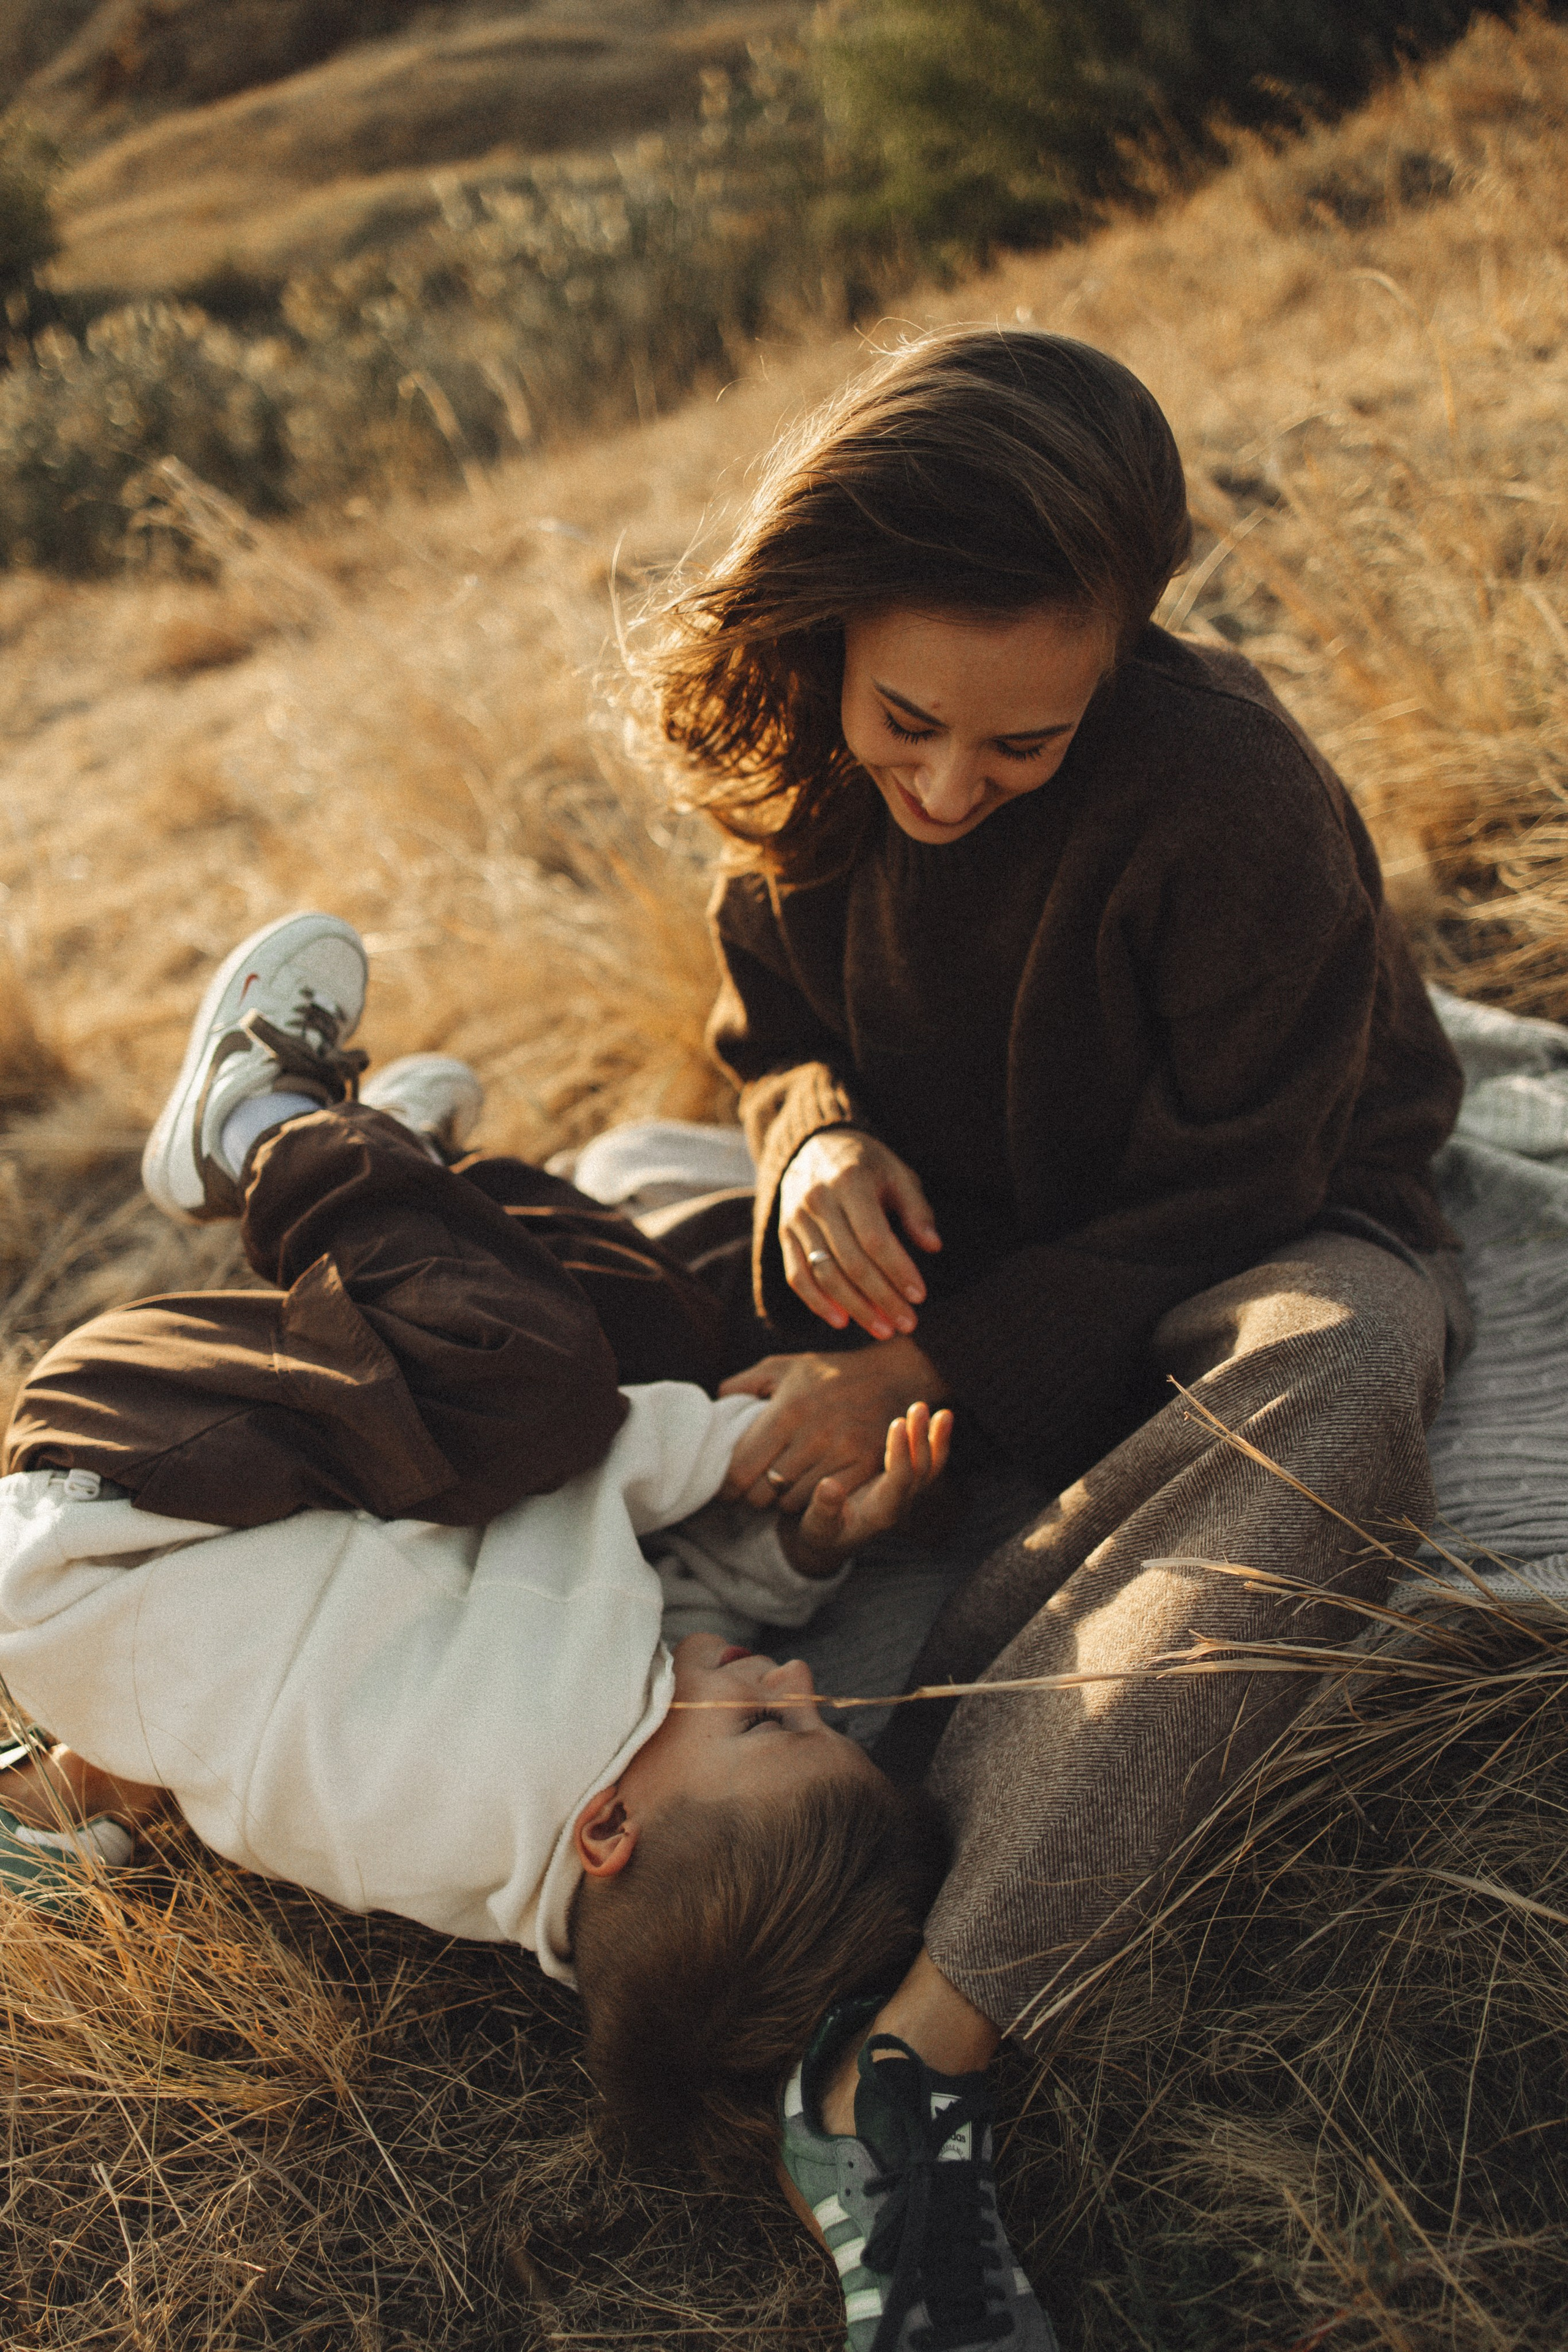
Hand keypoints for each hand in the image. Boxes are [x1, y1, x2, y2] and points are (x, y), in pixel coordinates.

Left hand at [720, 1336, 951, 1511]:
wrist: (890, 1377)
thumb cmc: (827, 1374)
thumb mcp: (782, 1367)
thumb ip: (743, 1384)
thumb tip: (715, 1404)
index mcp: (786, 1411)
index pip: (740, 1470)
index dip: (726, 1486)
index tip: (725, 1487)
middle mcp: (812, 1434)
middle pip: (761, 1493)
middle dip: (750, 1495)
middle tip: (751, 1488)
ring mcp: (840, 1453)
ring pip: (790, 1501)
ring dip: (779, 1499)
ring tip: (779, 1485)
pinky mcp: (863, 1466)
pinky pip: (822, 1500)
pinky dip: (808, 1500)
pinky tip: (805, 1486)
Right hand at [778, 1129, 941, 1339]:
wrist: (814, 1145)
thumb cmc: (867, 1164)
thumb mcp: (898, 1173)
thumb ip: (916, 1209)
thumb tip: (933, 1246)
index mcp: (850, 1181)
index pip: (875, 1238)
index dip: (898, 1270)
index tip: (920, 1296)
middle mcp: (818, 1200)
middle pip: (850, 1262)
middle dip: (882, 1298)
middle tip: (907, 1323)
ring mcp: (796, 1219)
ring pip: (823, 1274)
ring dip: (854, 1307)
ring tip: (883, 1329)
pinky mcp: (784, 1234)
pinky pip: (796, 1275)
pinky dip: (816, 1302)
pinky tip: (841, 1321)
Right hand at [778, 1402, 952, 1577]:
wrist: (831, 1539)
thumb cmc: (821, 1531)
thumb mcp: (816, 1526)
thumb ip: (824, 1509)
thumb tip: (829, 1486)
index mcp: (882, 1513)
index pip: (900, 1481)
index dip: (901, 1453)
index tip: (898, 1423)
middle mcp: (901, 1503)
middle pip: (921, 1471)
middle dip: (921, 1439)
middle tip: (919, 1407)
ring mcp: (906, 1493)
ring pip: (931, 1466)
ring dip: (936, 1438)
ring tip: (944, 1412)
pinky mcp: (905, 1482)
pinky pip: (929, 1462)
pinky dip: (937, 1441)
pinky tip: (941, 1417)